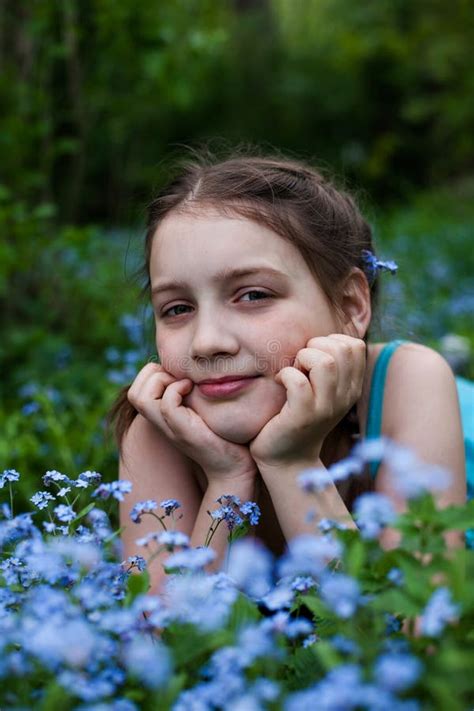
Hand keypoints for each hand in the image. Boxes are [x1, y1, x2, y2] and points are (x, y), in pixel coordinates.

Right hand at [127, 363, 257, 482]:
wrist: (234, 467)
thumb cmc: (223, 435)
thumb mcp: (202, 409)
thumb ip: (190, 393)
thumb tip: (190, 368)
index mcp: (162, 417)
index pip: (136, 391)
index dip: (150, 374)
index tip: (176, 374)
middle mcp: (161, 424)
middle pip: (134, 394)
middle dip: (152, 374)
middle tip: (178, 377)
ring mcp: (170, 429)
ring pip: (141, 398)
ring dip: (161, 380)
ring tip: (184, 382)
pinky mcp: (184, 432)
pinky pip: (167, 405)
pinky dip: (177, 389)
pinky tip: (192, 389)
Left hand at [249, 334, 365, 468]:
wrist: (286, 458)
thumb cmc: (297, 415)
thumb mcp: (320, 389)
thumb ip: (328, 364)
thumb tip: (323, 335)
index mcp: (351, 387)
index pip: (355, 345)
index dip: (330, 341)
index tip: (313, 357)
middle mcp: (344, 397)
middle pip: (341, 349)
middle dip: (314, 347)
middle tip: (300, 365)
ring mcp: (325, 408)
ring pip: (325, 362)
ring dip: (302, 359)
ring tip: (292, 372)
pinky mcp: (302, 417)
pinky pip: (298, 382)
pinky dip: (285, 375)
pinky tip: (279, 383)